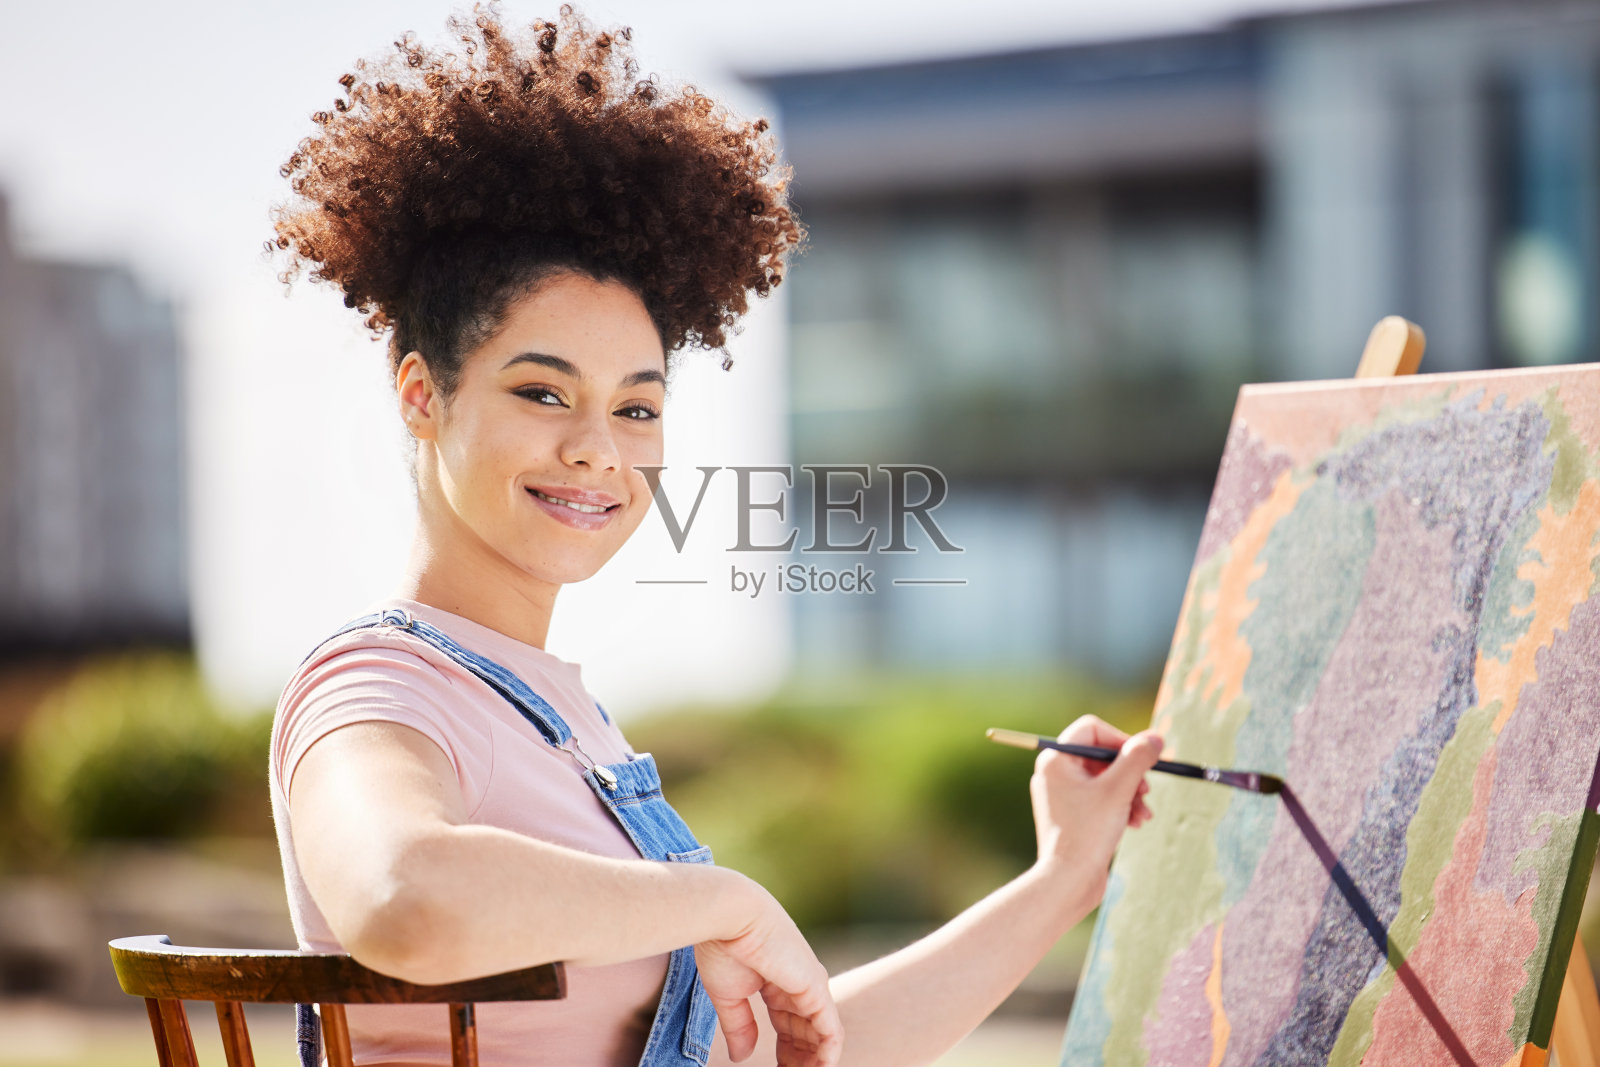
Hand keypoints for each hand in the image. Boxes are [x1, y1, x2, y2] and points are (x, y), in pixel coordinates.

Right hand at [694, 879, 841, 1066]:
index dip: (786, 1050)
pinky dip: (828, 1052)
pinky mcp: (815, 987)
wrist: (729, 915)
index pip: (789, 1023)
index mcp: (778, 981)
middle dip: (800, 1059)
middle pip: (807, 1030)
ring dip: (815, 1061)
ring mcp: (810, 984)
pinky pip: (830, 1028)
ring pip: (822, 1033)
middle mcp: (799, 982)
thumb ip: (739, 1025)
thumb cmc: (723, 946)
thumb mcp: (728, 995)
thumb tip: (742, 1056)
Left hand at [1029, 715, 1162, 896]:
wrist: (1068, 881)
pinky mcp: (1073, 814)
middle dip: (1130, 772)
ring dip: (1130, 792)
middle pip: (1102, 755)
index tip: (1143, 758)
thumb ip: (1137, 758)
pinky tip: (1136, 823)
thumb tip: (1155, 737)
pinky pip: (1102, 798)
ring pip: (1106, 779)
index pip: (1093, 729)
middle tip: (1146, 788)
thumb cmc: (1088, 833)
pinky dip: (1121, 806)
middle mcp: (1055, 773)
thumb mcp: (1118, 790)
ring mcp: (1062, 794)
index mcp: (1056, 759)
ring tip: (1144, 813)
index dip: (1121, 739)